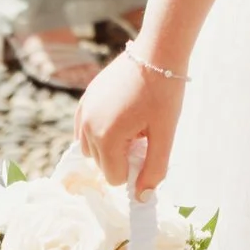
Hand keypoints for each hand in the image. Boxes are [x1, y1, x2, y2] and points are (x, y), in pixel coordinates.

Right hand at [74, 51, 182, 194]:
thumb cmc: (164, 93)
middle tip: (142, 133)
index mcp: (106, 137)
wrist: (157, 51)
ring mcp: (84, 111)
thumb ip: (154, 169)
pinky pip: (85, 130)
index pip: (114, 177)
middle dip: (122, 156)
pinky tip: (121, 117)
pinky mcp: (85, 99)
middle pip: (102, 164)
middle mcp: (88, 126)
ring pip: (91, 149)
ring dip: (110, 145)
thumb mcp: (164, 134)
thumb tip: (142, 198)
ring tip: (133, 124)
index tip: (148, 146)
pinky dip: (100, 131)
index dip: (134, 167)